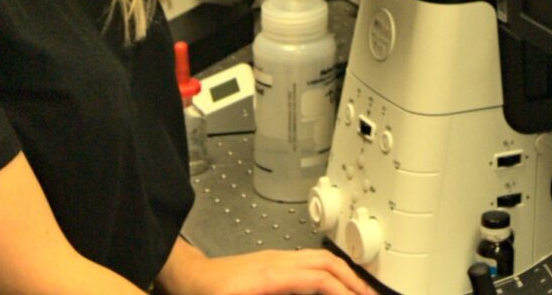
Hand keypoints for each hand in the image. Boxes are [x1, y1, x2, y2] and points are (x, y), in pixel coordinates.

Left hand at [157, 242, 376, 294]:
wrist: (189, 278)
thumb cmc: (208, 294)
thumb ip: (274, 294)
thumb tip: (309, 287)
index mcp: (273, 275)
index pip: (320, 278)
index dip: (345, 292)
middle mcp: (278, 262)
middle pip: (326, 264)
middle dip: (354, 283)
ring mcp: (276, 260)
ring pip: (319, 259)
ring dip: (345, 276)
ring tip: (362, 294)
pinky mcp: (273, 265)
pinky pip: (309, 263)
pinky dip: (330, 273)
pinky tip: (335, 288)